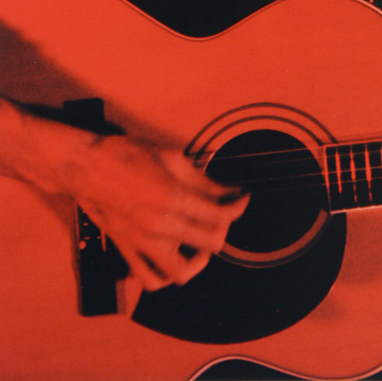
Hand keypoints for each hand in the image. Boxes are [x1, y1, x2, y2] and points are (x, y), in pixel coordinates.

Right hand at [70, 135, 248, 290]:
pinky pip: (150, 279)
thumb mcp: (171, 157)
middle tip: (223, 215)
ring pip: (182, 273)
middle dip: (223, 229)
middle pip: (210, 244)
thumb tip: (228, 191)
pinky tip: (172, 258)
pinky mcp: (127, 251)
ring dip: (198, 260)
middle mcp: (161, 226)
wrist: (86, 167)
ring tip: (199, 243)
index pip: (220, 215)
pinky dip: (166, 277)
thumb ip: (202, 180)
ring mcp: (143, 243)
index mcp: (174, 198)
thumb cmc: (128, 155)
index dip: (238, 207)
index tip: (242, 198)